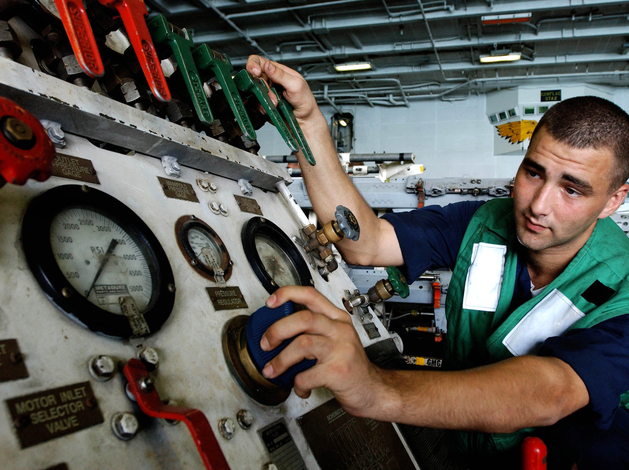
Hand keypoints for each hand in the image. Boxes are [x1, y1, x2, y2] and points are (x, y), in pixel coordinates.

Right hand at [246, 55, 319, 122]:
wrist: (305, 120)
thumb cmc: (305, 101)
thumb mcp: (296, 84)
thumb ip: (281, 75)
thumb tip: (268, 65)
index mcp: (278, 71)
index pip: (259, 62)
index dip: (253, 65)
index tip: (255, 73)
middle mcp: (270, 81)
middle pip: (254, 78)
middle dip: (262, 87)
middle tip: (272, 94)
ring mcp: (266, 93)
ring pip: (253, 92)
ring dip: (263, 99)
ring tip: (275, 104)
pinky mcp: (264, 104)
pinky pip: (255, 104)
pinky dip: (261, 107)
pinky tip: (270, 109)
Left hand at [261, 286, 383, 416]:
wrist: (372, 389)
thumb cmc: (350, 365)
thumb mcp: (336, 339)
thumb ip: (314, 331)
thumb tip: (278, 332)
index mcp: (337, 318)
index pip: (311, 295)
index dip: (287, 294)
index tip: (270, 302)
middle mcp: (340, 330)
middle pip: (303, 318)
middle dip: (277, 330)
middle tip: (266, 343)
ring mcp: (340, 349)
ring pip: (302, 343)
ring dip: (281, 359)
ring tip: (272, 369)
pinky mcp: (338, 371)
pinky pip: (307, 375)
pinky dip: (297, 384)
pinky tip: (301, 388)